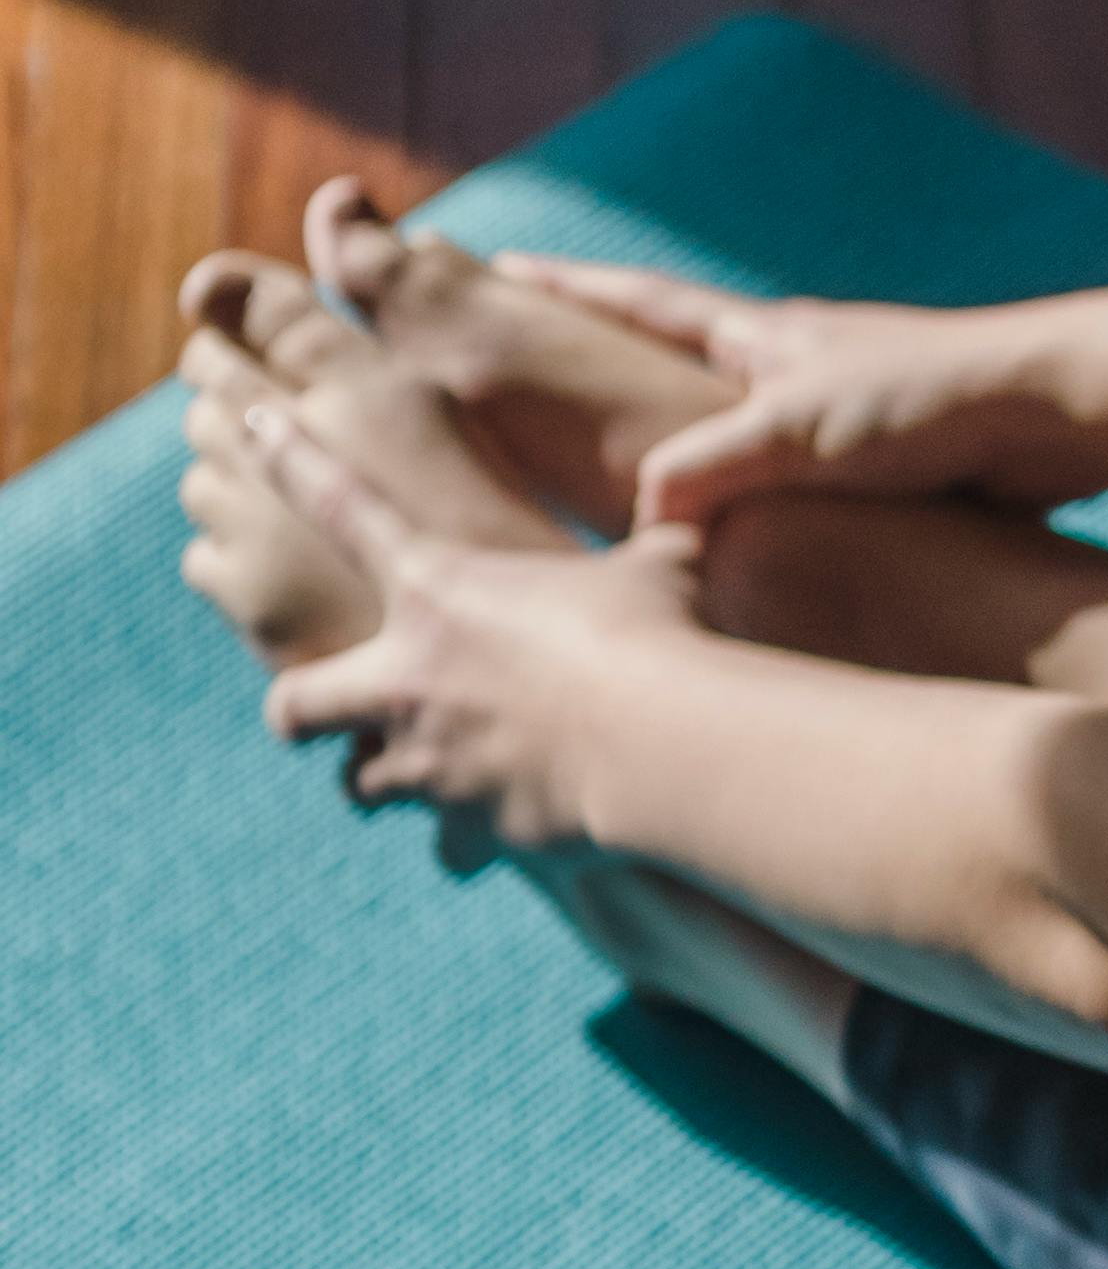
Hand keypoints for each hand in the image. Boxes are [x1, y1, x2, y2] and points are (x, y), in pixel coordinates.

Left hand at [251, 407, 711, 850]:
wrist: (655, 745)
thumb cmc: (654, 635)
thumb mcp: (661, 566)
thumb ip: (655, 547)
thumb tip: (696, 519)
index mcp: (439, 587)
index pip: (341, 504)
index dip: (289, 455)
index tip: (249, 419)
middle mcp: (408, 678)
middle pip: (295, 702)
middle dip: (298, 709)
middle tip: (321, 710)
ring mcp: (429, 761)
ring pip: (358, 787)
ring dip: (382, 781)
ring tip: (420, 775)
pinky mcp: (470, 828)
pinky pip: (454, 849)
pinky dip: (470, 844)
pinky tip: (499, 837)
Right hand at [481, 261, 1079, 531]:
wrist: (1056, 410)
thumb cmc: (928, 405)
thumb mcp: (792, 434)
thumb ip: (701, 472)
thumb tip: (639, 522)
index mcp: (763, 338)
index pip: (638, 302)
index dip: (566, 291)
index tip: (497, 267)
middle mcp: (800, 363)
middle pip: (683, 352)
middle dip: (616, 354)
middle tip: (549, 352)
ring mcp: (849, 409)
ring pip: (746, 421)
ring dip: (694, 431)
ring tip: (643, 457)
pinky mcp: (898, 461)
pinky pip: (806, 478)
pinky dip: (767, 494)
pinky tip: (763, 531)